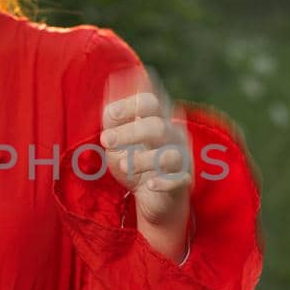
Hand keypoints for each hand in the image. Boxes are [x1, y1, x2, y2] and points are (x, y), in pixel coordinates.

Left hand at [98, 60, 192, 243]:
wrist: (152, 197)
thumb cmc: (134, 160)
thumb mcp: (117, 138)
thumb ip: (113, 116)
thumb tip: (110, 93)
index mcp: (158, 118)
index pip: (150, 101)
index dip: (130, 104)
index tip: (110, 113)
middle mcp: (173, 134)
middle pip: (157, 125)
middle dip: (130, 132)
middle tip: (105, 140)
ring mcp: (182, 157)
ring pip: (170, 154)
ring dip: (143, 159)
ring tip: (123, 165)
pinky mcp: (183, 181)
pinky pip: (179, 180)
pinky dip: (164, 182)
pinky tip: (149, 184)